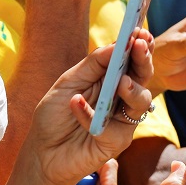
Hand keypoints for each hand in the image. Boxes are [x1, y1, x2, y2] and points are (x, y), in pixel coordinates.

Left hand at [24, 39, 154, 184]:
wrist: (41, 153)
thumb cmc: (54, 117)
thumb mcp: (68, 83)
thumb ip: (93, 64)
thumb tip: (117, 44)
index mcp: (111, 80)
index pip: (132, 59)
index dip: (139, 45)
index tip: (141, 31)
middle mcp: (121, 98)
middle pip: (143, 76)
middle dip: (144, 59)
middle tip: (140, 45)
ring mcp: (122, 120)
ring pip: (141, 101)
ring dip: (133, 88)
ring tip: (121, 81)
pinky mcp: (116, 142)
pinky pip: (112, 127)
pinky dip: (91, 113)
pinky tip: (75, 103)